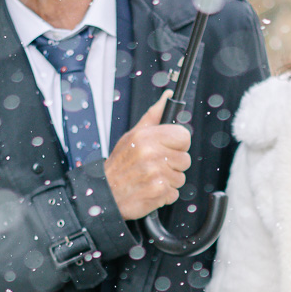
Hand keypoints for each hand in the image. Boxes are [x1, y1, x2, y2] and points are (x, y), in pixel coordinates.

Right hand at [104, 96, 190, 219]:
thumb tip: (167, 96)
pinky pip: (174, 194)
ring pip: (181, 178)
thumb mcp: (132, 135)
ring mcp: (155, 174)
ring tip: (150, 179)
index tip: (168, 149)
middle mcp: (151, 154)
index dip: (178, 145)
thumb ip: (153, 116)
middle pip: (185, 159)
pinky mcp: (158, 192)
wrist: (105, 193)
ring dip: (169, 181)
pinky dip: (164, 195)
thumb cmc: (120, 165)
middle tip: (155, 167)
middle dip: (173, 165)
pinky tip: (150, 190)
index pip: (184, 136)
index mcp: (146, 137)